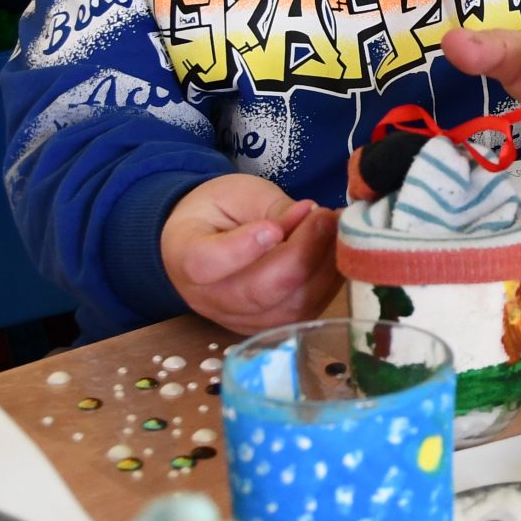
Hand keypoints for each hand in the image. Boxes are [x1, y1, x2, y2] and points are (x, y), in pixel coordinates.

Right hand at [161, 174, 339, 334]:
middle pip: (257, 292)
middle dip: (302, 254)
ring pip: (288, 308)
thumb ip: (273, 207)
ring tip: (335, 231)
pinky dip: (328, 283)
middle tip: (325, 217)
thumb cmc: (219, 212)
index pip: (205, 264)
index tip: (273, 227)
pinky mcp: (268, 326)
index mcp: (184, 255)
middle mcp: (207, 298)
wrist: (207, 239)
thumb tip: (311, 217)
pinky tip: (336, 253)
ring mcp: (237, 319)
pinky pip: (304, 314)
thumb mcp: (239, 195)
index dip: (241, 249)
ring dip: (322, 269)